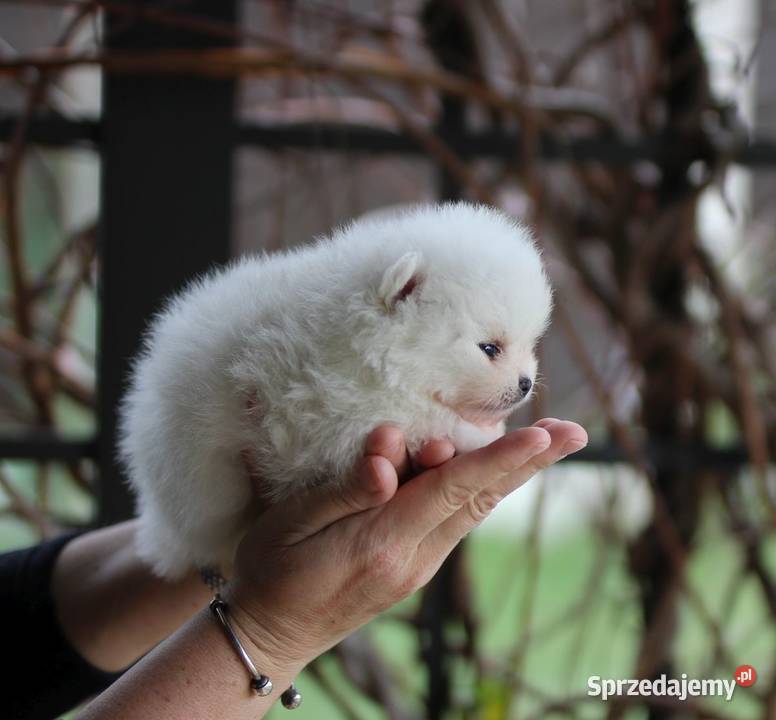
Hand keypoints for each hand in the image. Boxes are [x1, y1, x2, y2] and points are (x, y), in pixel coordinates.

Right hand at [225, 419, 586, 671]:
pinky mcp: (414, 567)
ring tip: (550, 442)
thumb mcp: (292, 524)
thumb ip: (344, 491)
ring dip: (515, 473)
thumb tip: (388, 463)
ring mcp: (418, 567)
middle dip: (529, 463)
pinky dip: (484, 487)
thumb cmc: (272, 569)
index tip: (541, 435)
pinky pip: (457, 519)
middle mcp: (414, 558)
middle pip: (480, 500)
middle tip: (575, 433)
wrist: (269, 633)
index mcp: (382, 544)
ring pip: (475, 509)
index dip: (497, 459)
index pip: (451, 491)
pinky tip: (499, 470)